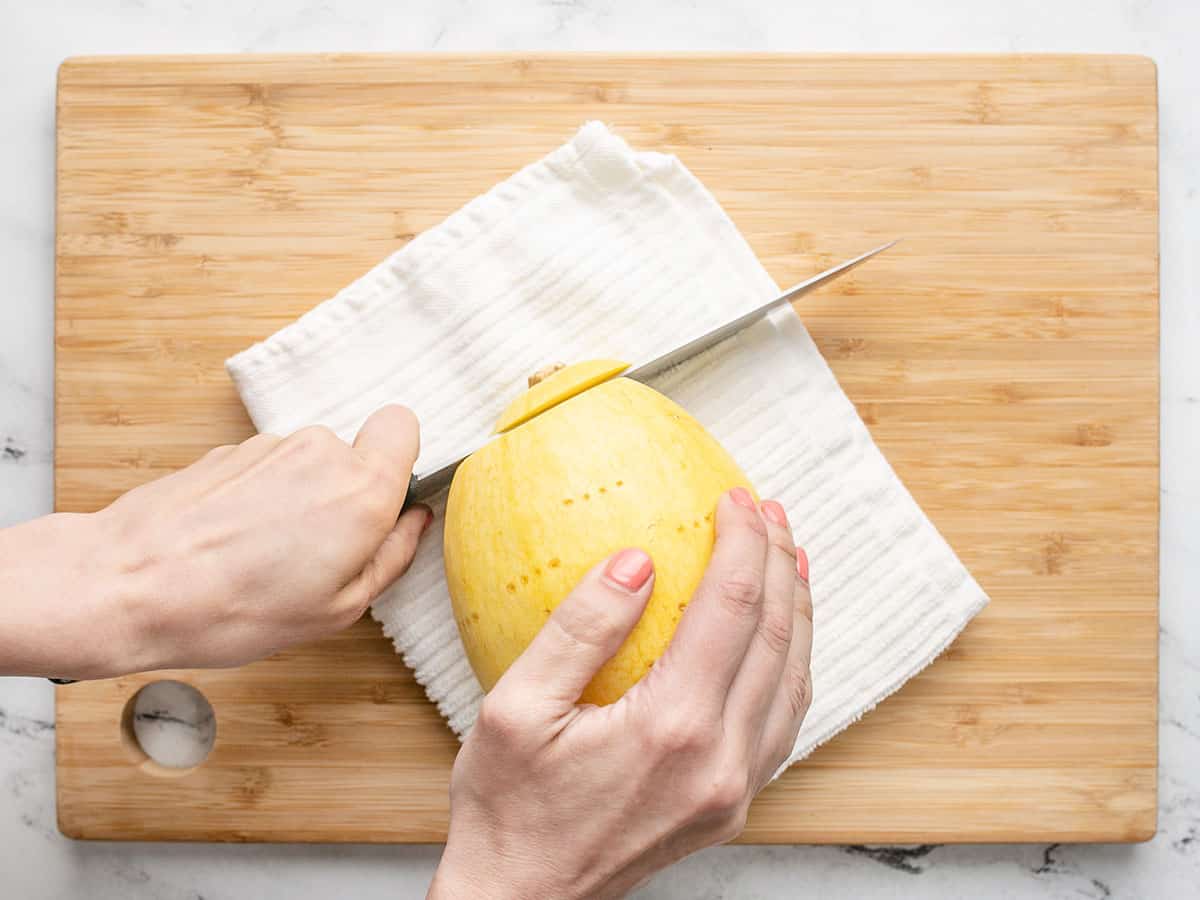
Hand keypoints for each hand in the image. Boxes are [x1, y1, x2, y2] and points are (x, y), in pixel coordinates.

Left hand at [5, 406, 427, 678]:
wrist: (131, 585)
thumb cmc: (235, 608)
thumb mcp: (338, 608)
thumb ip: (391, 557)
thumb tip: (412, 523)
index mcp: (362, 490)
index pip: (404, 427)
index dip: (399, 462)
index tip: (383, 504)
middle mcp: (320, 452)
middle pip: (352, 456)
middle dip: (342, 498)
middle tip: (316, 558)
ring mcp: (268, 446)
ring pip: (306, 466)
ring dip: (296, 502)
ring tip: (263, 559)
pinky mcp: (226, 451)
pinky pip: (264, 472)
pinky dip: (257, 501)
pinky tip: (231, 546)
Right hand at [429, 488, 812, 899]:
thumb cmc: (507, 810)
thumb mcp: (516, 709)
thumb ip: (581, 629)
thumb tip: (637, 561)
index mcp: (672, 728)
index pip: (729, 607)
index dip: (740, 542)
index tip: (736, 498)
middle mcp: (720, 760)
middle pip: (774, 636)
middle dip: (778, 562)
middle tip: (770, 511)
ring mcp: (735, 789)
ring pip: (793, 679)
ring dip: (796, 610)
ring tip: (790, 558)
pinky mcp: (732, 805)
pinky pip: (782, 721)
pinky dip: (791, 665)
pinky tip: (780, 638)